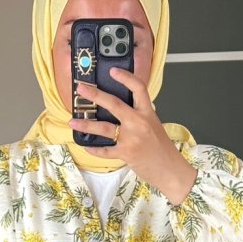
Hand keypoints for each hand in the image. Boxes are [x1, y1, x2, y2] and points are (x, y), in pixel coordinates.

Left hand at [68, 67, 196, 205]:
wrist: (169, 169)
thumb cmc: (161, 149)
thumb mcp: (154, 125)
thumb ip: (140, 116)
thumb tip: (125, 109)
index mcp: (148, 112)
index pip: (138, 88)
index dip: (125, 77)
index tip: (112, 71)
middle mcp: (139, 122)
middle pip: (115, 104)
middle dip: (96, 95)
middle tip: (81, 89)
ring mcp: (132, 138)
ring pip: (104, 128)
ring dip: (86, 124)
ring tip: (73, 121)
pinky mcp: (126, 153)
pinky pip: (105, 150)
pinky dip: (94, 149)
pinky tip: (86, 145)